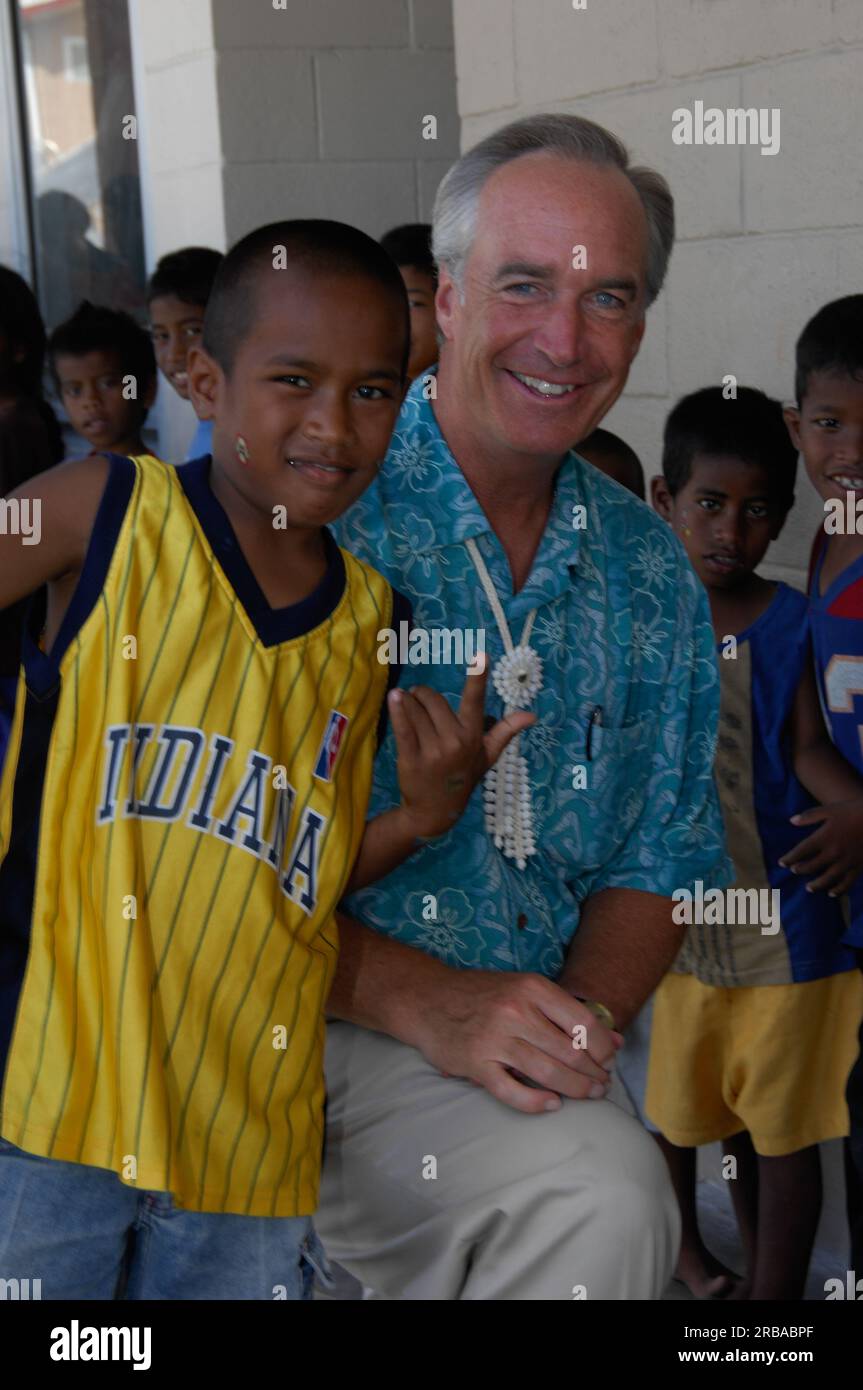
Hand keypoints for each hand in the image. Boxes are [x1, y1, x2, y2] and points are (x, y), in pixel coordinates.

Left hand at [388, 659, 534, 840]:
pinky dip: (397, 709)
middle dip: (424, 695)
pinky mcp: (410, 758)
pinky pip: (403, 727)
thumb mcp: (487, 756)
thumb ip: (506, 732)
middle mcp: (454, 742)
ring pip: (416, 710)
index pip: (476, 701)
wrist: (436, 811)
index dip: (478, 677)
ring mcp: (432, 751)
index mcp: (472, 737)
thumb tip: (532, 715)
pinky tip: (394, 697)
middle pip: (434, 700)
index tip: (482, 655)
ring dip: (408, 702)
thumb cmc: (463, 777)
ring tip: (407, 706)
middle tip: (420, 699)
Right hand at [414, 968, 623, 1113]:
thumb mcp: (524, 989)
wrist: (428, 999)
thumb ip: (565, 1012)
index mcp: (531, 988)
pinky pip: (512, 1092)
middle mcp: (515, 1011)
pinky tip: (552, 1104)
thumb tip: (615, 1040)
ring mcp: (494, 1039)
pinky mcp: (476, 1064)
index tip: (610, 1059)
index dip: (604, 1047)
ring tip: (589, 1095)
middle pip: (570, 1052)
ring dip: (576, 1089)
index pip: (583, 1022)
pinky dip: (537, 1102)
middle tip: (603, 1084)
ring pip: (548, 1073)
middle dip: (594, 1073)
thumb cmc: (483, 995)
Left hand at [780, 798, 862, 894]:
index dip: (789, 858)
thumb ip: (810, 816)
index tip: (781, 863)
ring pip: (828, 878)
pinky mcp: (859, 866)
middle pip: (812, 866)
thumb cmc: (852, 810)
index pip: (801, 851)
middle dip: (801, 869)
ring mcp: (847, 861)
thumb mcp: (830, 809)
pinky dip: (839, 889)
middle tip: (794, 870)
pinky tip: (832, 893)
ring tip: (808, 888)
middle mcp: (833, 852)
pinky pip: (847, 882)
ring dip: (816, 884)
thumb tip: (792, 821)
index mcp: (824, 837)